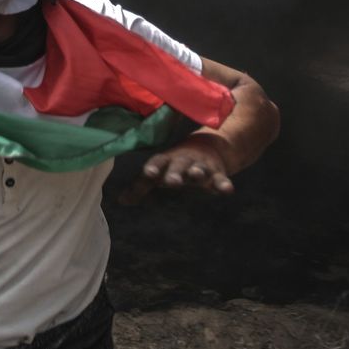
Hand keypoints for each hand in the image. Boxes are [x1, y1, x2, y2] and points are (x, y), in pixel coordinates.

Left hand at [119, 131, 237, 204]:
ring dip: (198, 173)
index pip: (157, 163)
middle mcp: (183, 162)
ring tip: (197, 176)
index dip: (153, 168)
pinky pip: (221, 179)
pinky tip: (227, 190)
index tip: (149, 174)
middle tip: (171, 182)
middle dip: (175, 174)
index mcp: (166, 161)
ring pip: (200, 170)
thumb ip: (141, 187)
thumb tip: (121, 201)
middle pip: (178, 167)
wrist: (206, 147)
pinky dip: (223, 184)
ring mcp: (200, 167)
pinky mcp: (217, 173)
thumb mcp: (158, 172)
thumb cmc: (174, 164)